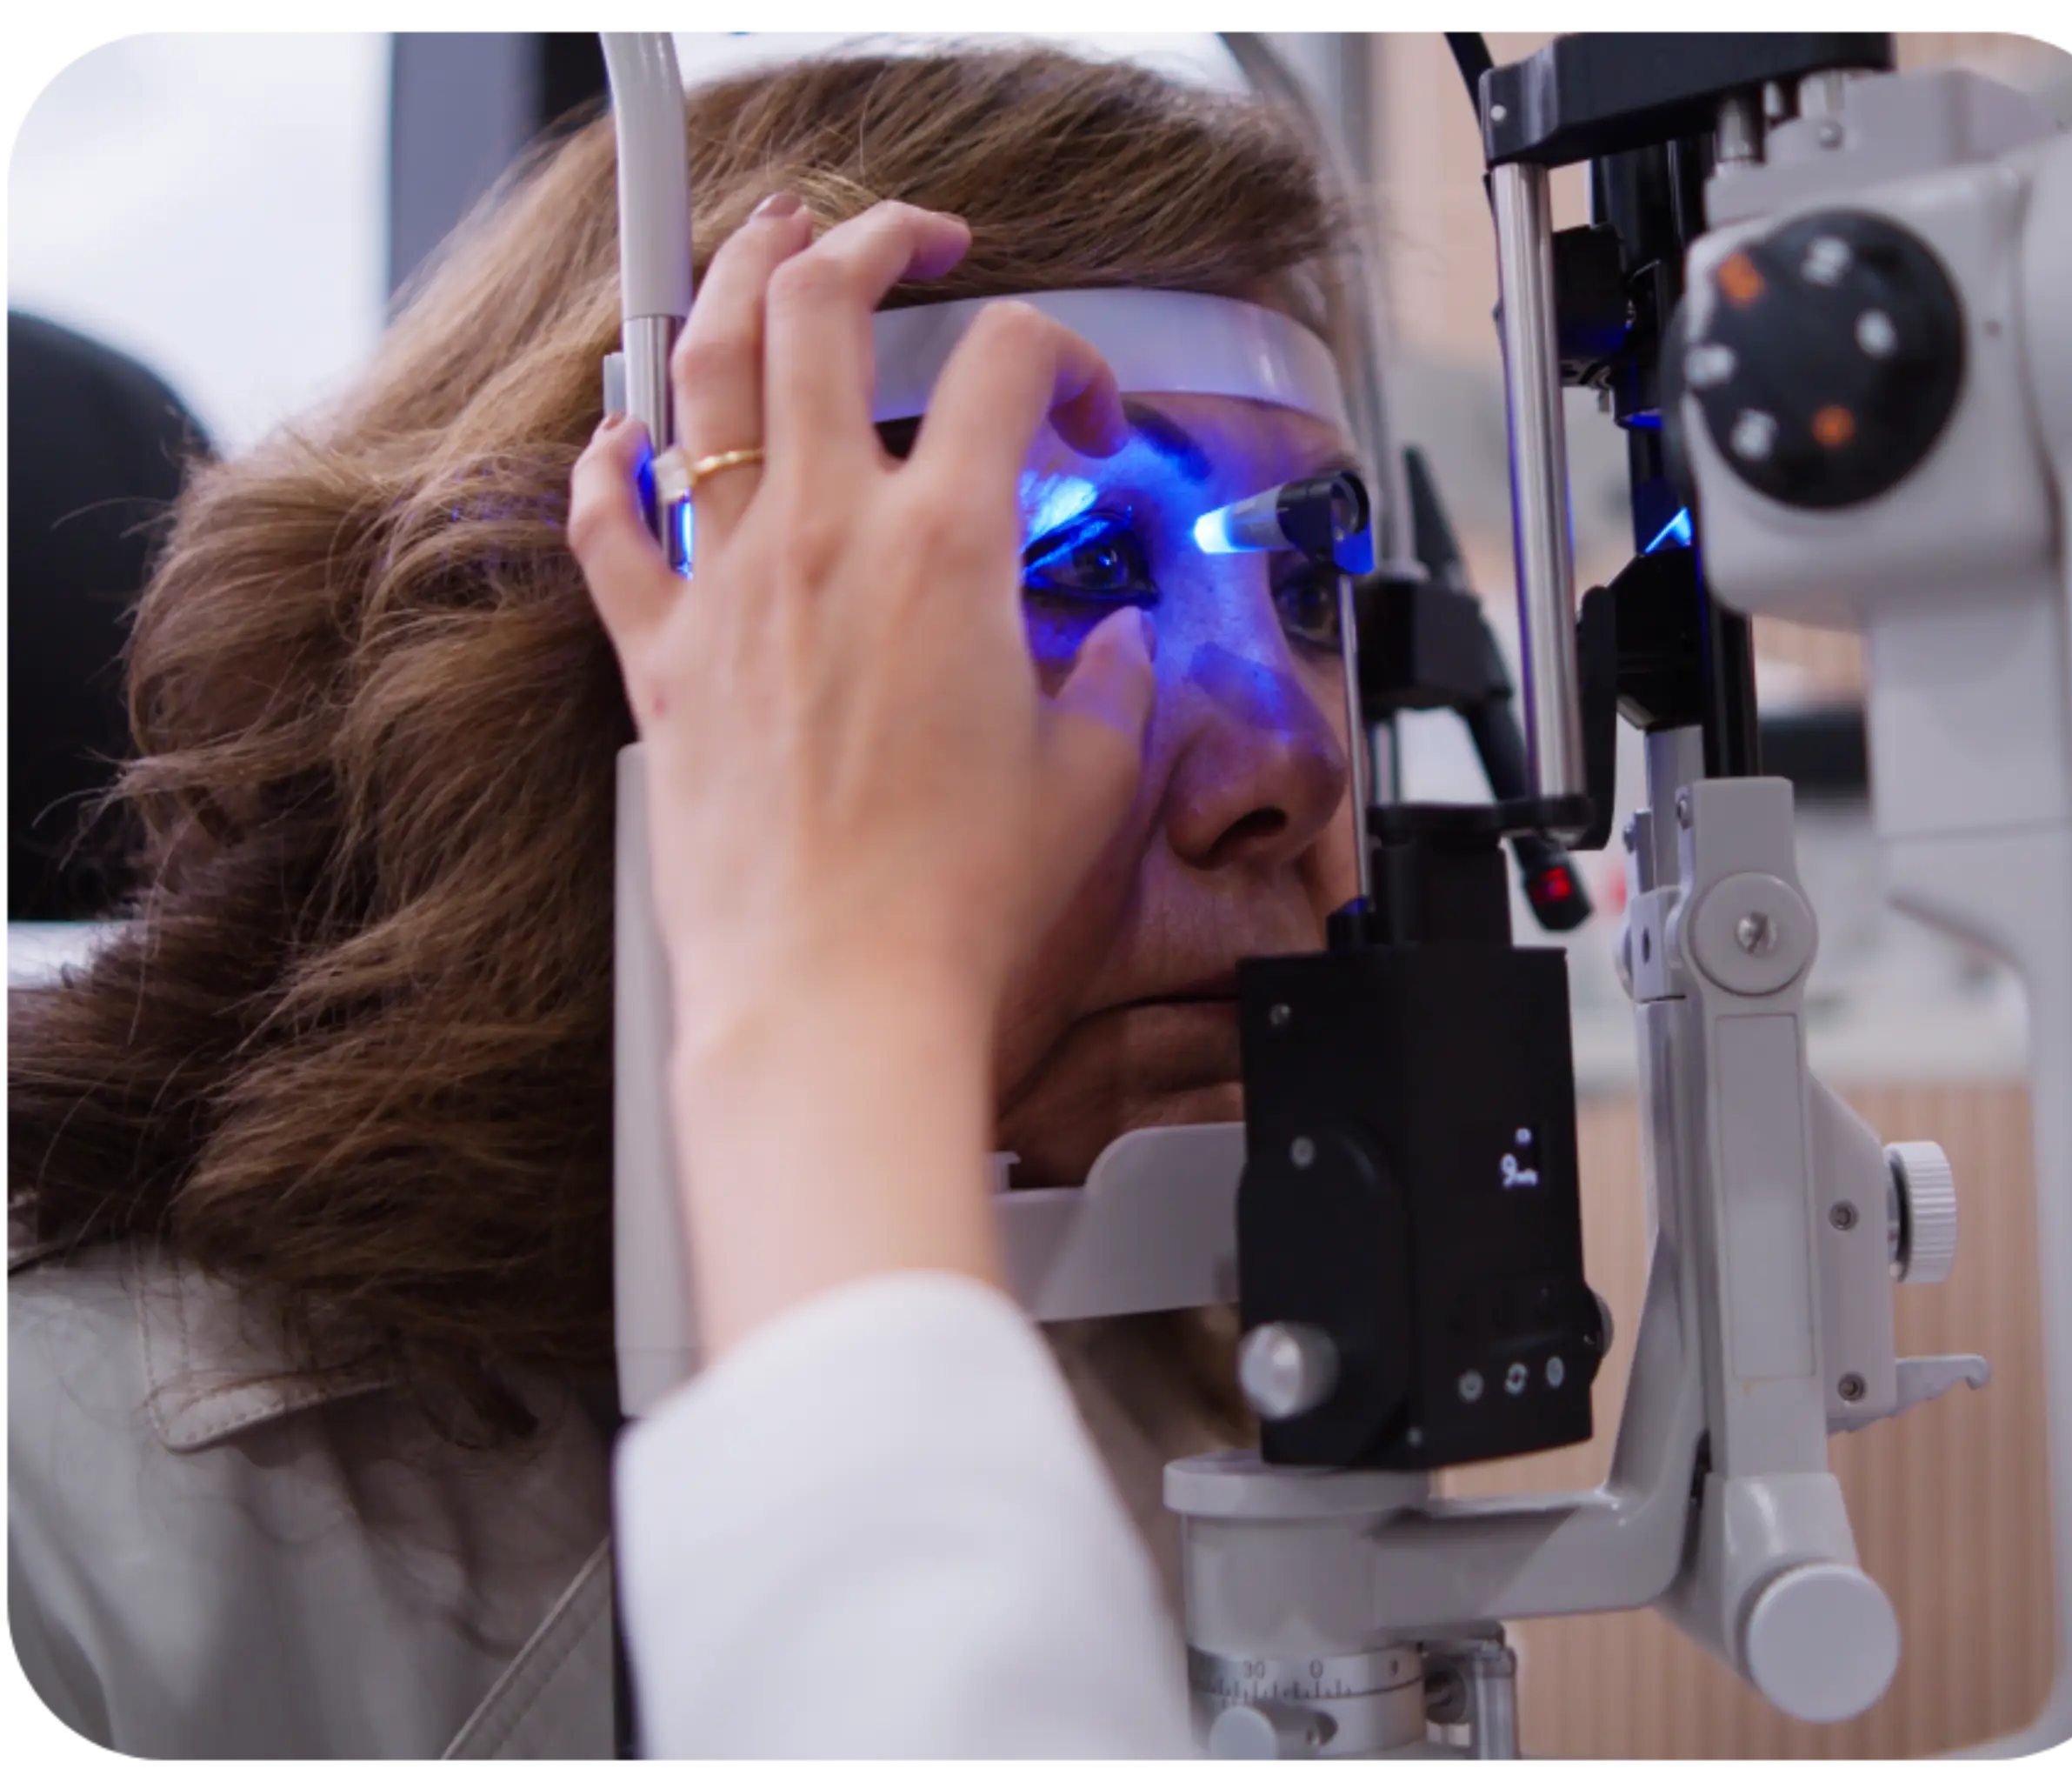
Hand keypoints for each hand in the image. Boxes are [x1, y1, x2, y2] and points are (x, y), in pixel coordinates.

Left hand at [567, 197, 1157, 1351]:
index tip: (1081, 413)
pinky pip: (607, 529)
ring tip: (768, 248)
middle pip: (826, 309)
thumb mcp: (1089, 786)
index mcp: (947, 552)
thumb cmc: (954, 912)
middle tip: (909, 239)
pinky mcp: (660, 663)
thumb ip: (1118, 687)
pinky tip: (620, 437)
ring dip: (738, 287)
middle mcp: (824, 541)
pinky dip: (610, 467)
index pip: (1013, 367)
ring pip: (706, 378)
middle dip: (873, 239)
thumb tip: (1121, 646)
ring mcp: (727, 590)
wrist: (831, 1005)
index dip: (1068, 358)